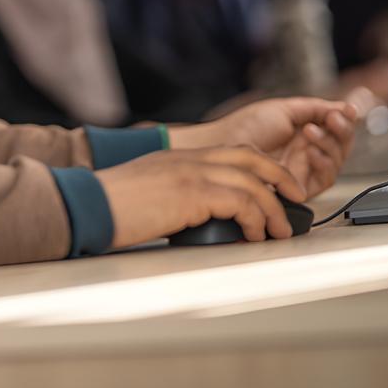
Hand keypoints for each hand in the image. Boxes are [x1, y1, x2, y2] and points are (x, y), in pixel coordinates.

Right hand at [97, 146, 306, 248]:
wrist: (91, 205)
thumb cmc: (110, 207)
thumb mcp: (149, 194)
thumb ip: (178, 198)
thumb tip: (204, 221)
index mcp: (179, 158)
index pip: (233, 152)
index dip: (262, 167)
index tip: (278, 187)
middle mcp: (190, 159)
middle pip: (251, 158)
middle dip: (280, 177)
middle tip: (297, 198)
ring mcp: (192, 172)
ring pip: (253, 183)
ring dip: (273, 209)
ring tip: (279, 232)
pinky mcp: (194, 192)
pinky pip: (242, 202)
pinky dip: (256, 220)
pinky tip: (254, 236)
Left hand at [169, 96, 361, 198]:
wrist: (225, 144)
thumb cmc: (247, 126)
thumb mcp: (285, 109)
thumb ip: (317, 108)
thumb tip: (347, 108)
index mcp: (305, 132)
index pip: (336, 129)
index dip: (344, 120)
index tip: (346, 110)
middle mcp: (307, 151)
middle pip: (340, 146)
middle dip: (341, 131)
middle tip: (334, 120)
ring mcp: (304, 169)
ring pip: (335, 161)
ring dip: (330, 144)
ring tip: (311, 132)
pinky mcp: (300, 187)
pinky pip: (325, 179)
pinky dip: (324, 163)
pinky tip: (311, 150)